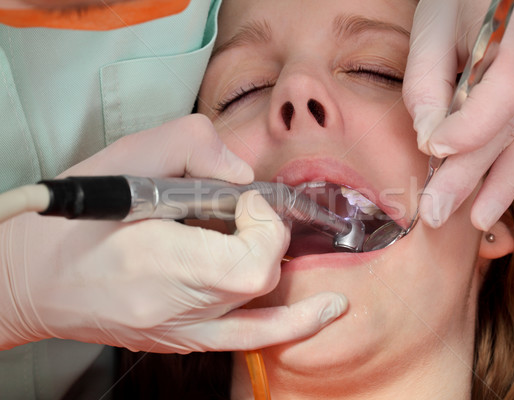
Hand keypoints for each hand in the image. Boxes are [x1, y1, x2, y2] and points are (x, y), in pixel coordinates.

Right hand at [0, 114, 347, 352]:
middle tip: (247, 216)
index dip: (263, 226)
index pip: (249, 263)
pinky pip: (248, 341)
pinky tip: (323, 313)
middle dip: (270, 240)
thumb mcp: (125, 157)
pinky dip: (290, 325)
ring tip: (320, 272)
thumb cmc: (69, 222)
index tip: (245, 200)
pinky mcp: (182, 339)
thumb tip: (243, 173)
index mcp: (160, 264)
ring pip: (264, 314)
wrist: (29, 281)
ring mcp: (181, 331)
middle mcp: (176, 308)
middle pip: (259, 282)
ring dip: (292, 282)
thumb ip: (192, 145)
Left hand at [403, 0, 513, 229]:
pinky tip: (492, 194)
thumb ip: (427, 82)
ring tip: (474, 220)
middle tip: (437, 211)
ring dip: (499, 184)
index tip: (432, 150)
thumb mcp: (433, 24)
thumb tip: (429, 139)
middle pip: (513, 127)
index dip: (469, 130)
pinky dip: (511, 166)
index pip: (505, 94)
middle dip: (471, 174)